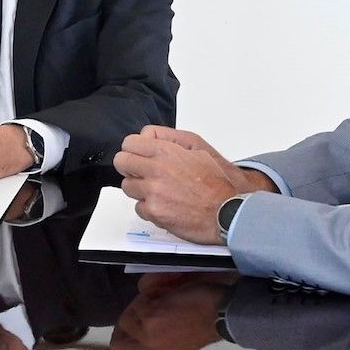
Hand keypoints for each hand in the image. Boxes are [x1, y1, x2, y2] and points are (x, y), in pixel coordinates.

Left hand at [112, 126, 274, 243]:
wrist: (228, 211)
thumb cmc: (217, 181)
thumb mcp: (198, 147)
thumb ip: (170, 138)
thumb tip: (148, 137)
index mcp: (166, 152)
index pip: (130, 143)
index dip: (133, 149)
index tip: (138, 155)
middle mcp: (155, 171)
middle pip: (121, 162)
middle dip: (130, 166)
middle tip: (141, 172)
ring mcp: (153, 193)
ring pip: (127, 186)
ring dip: (139, 188)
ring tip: (157, 190)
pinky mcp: (154, 213)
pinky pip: (138, 207)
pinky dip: (149, 208)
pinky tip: (164, 205)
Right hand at [112, 272, 234, 349]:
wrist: (219, 314)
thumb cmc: (199, 327)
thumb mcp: (172, 348)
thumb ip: (149, 347)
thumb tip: (124, 336)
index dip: (126, 341)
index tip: (135, 327)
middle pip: (118, 342)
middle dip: (126, 324)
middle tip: (142, 312)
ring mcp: (148, 337)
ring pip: (126, 318)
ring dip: (140, 307)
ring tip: (161, 303)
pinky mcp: (149, 318)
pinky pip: (137, 303)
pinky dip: (149, 295)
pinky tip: (167, 296)